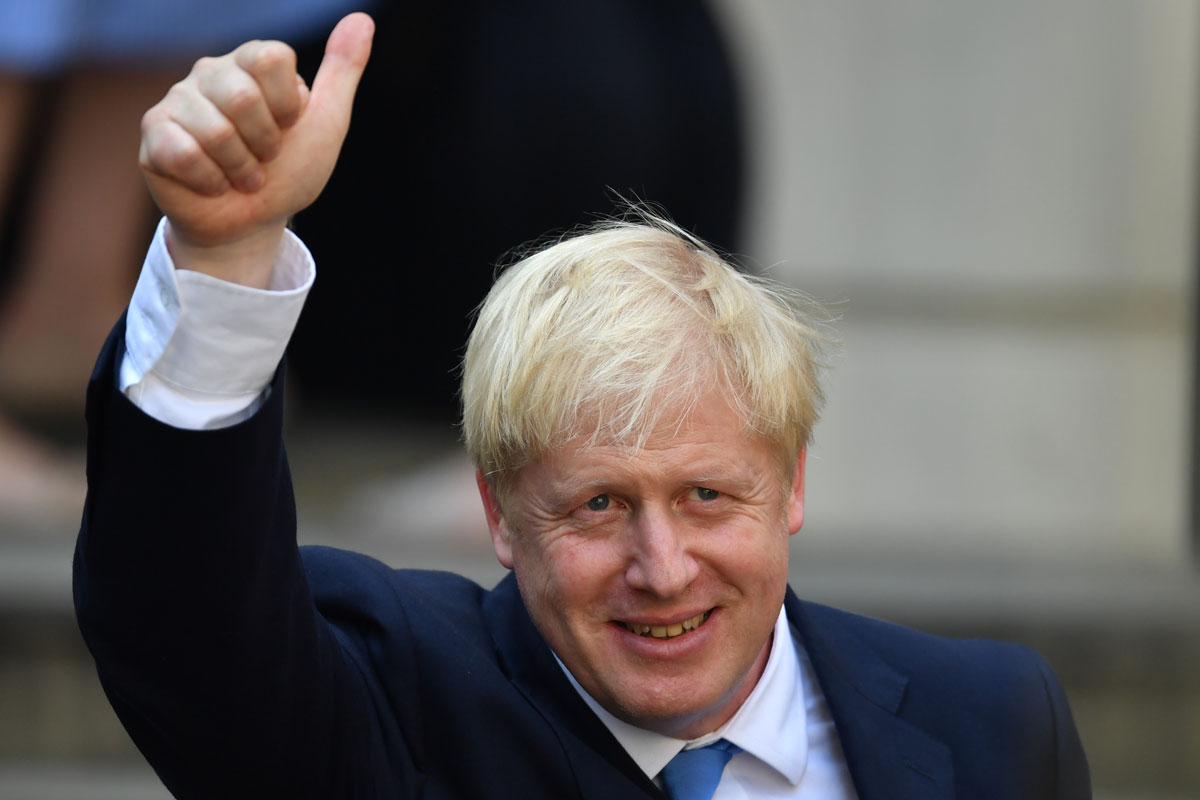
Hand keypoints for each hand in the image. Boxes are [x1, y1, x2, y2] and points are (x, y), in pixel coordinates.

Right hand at [138, 13, 373, 284]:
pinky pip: (183, 153)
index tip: (288, 126)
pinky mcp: (154, 133)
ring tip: (240, 174)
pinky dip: (210, 181)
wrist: (255, 222)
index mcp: (251, 63)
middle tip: (264, 158)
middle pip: (243, 97)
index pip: (272, 58)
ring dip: (240, 169)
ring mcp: (178, 100)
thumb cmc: (289, 171)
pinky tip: (212, 182)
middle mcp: (211, 72)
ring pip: (215, 131)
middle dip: (265, 144)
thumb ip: (342, 71)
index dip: (288, 106)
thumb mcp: (327, 122)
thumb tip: (361, 20)